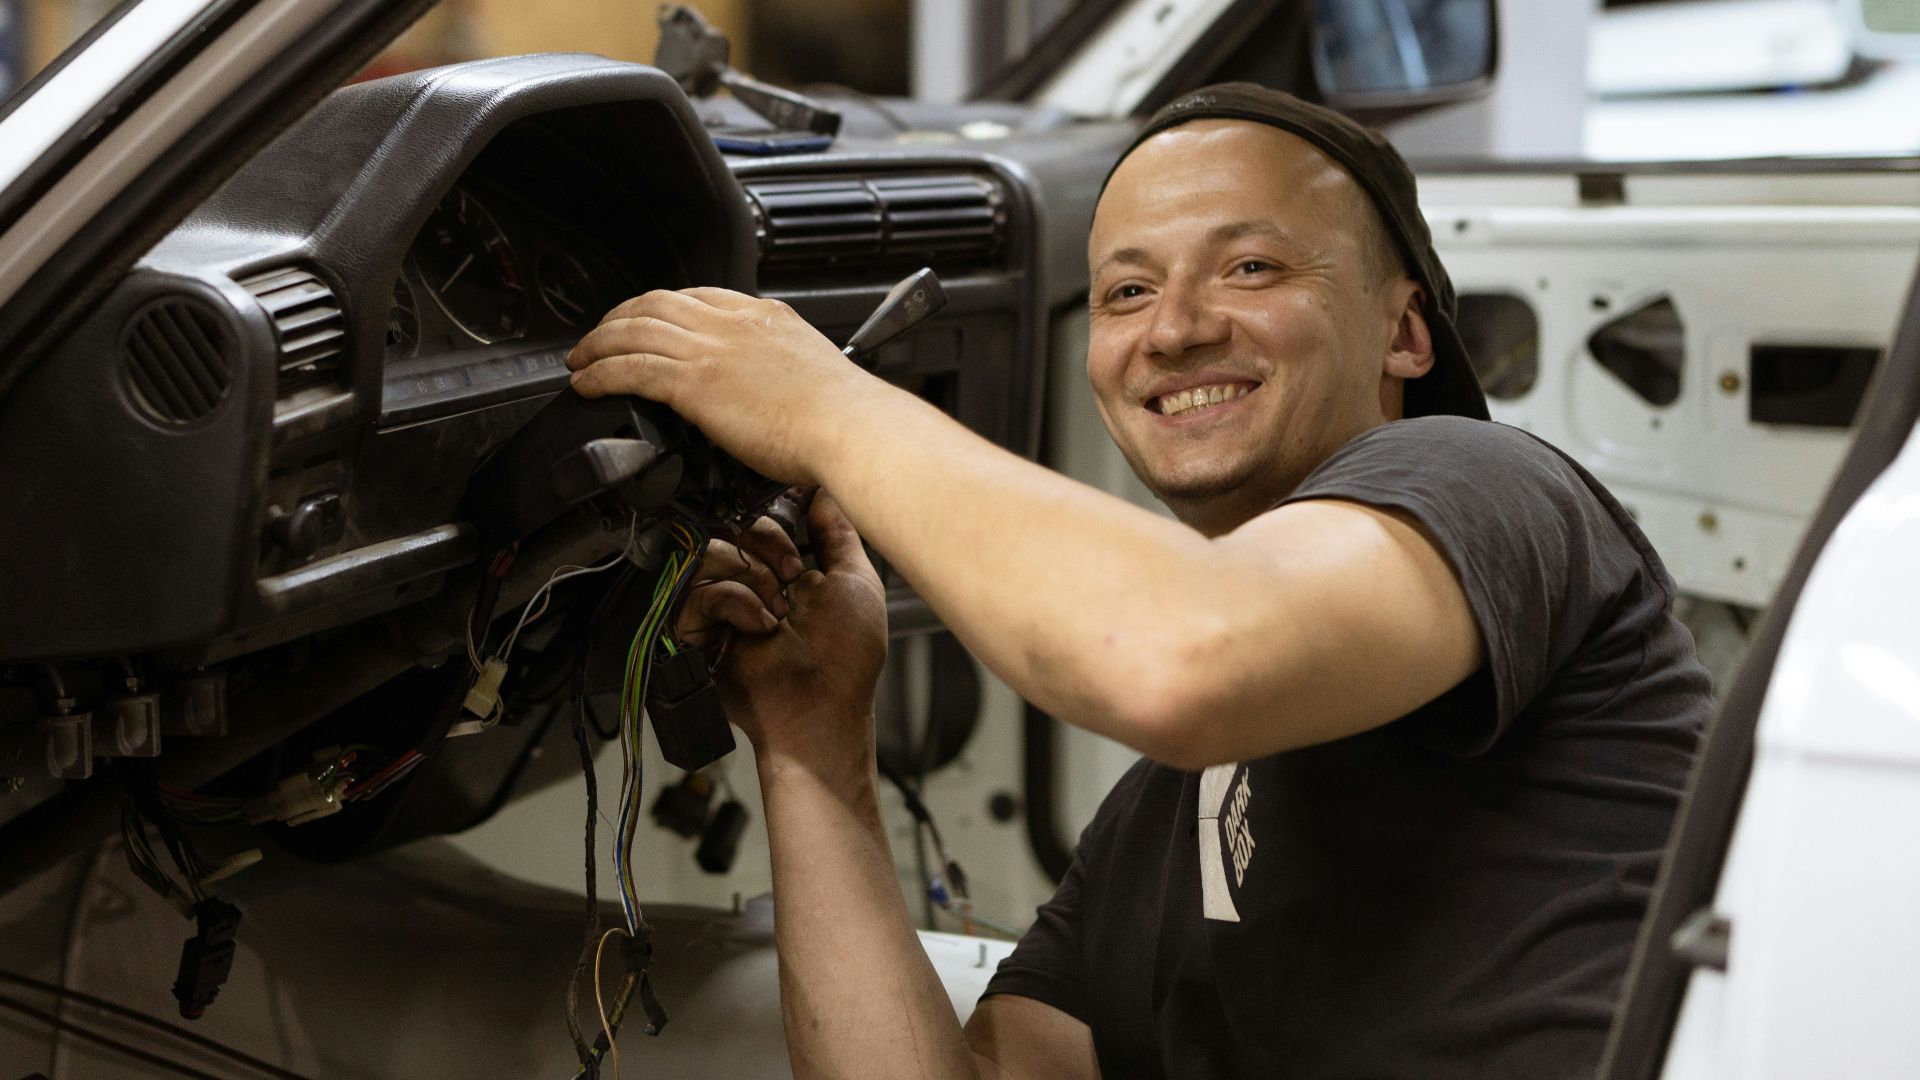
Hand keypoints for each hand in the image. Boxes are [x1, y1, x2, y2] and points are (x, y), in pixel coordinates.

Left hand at [566, 288, 879, 486]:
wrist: (852, 428)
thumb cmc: (846, 418)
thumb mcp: (814, 375)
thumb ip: (783, 373)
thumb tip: (771, 396)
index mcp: (766, 317)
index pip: (699, 296)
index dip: (662, 307)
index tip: (647, 322)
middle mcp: (734, 323)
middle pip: (657, 303)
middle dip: (619, 318)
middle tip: (599, 338)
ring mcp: (712, 349)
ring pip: (634, 329)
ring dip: (598, 344)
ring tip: (580, 360)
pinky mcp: (694, 382)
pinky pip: (629, 368)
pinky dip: (600, 373)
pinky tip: (586, 384)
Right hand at [675, 491, 887, 772]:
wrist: (822, 706)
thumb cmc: (847, 658)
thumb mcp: (855, 581)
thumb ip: (838, 532)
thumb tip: (824, 490)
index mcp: (782, 572)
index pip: (758, 520)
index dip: (775, 527)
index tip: (799, 553)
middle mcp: (748, 584)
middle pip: (731, 528)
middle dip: (766, 549)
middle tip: (791, 581)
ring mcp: (721, 606)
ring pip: (711, 552)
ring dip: (752, 577)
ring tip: (776, 611)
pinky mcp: (696, 629)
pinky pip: (698, 589)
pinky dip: (735, 602)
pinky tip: (759, 626)